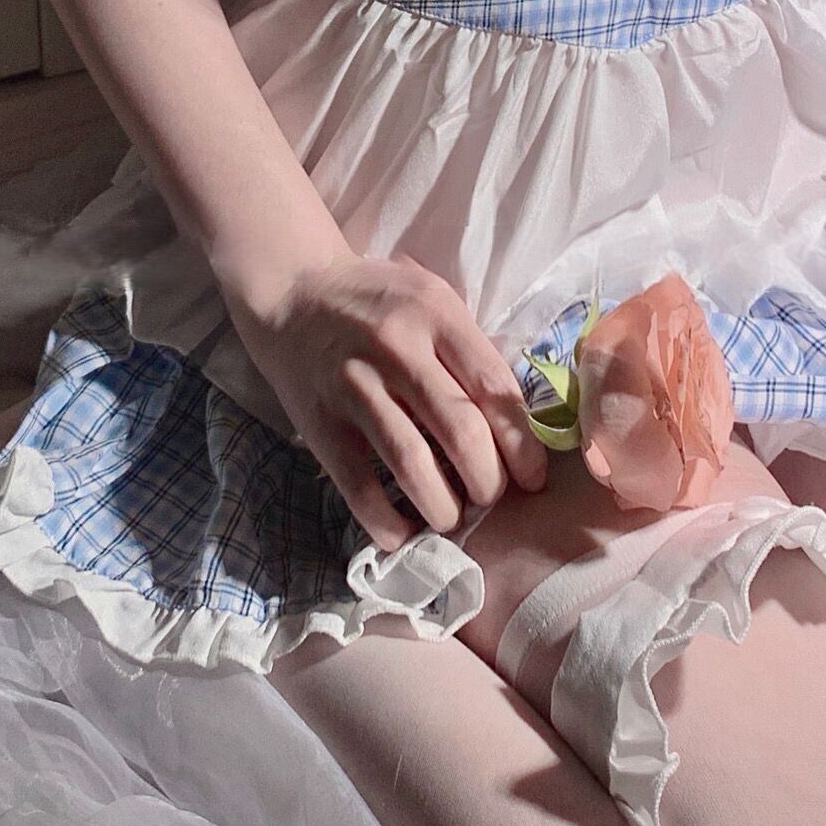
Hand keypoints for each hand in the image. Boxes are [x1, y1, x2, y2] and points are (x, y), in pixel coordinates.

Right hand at [221, 245, 548, 551]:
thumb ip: (469, 350)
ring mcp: (354, 385)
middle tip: (491, 497)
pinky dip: (385, 521)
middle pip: (462, 431)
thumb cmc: (377, 302)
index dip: (522, 444)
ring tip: (452, 517)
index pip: (495, 389)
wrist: (293, 293)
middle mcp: (397, 347)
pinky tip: (402, 532)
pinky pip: (358, 486)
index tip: (532, 477)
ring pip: (412, 463)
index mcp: (436, 313)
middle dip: (489, 482)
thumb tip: (516, 424)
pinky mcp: (319, 421)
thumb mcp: (432, 299)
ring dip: (443, 507)